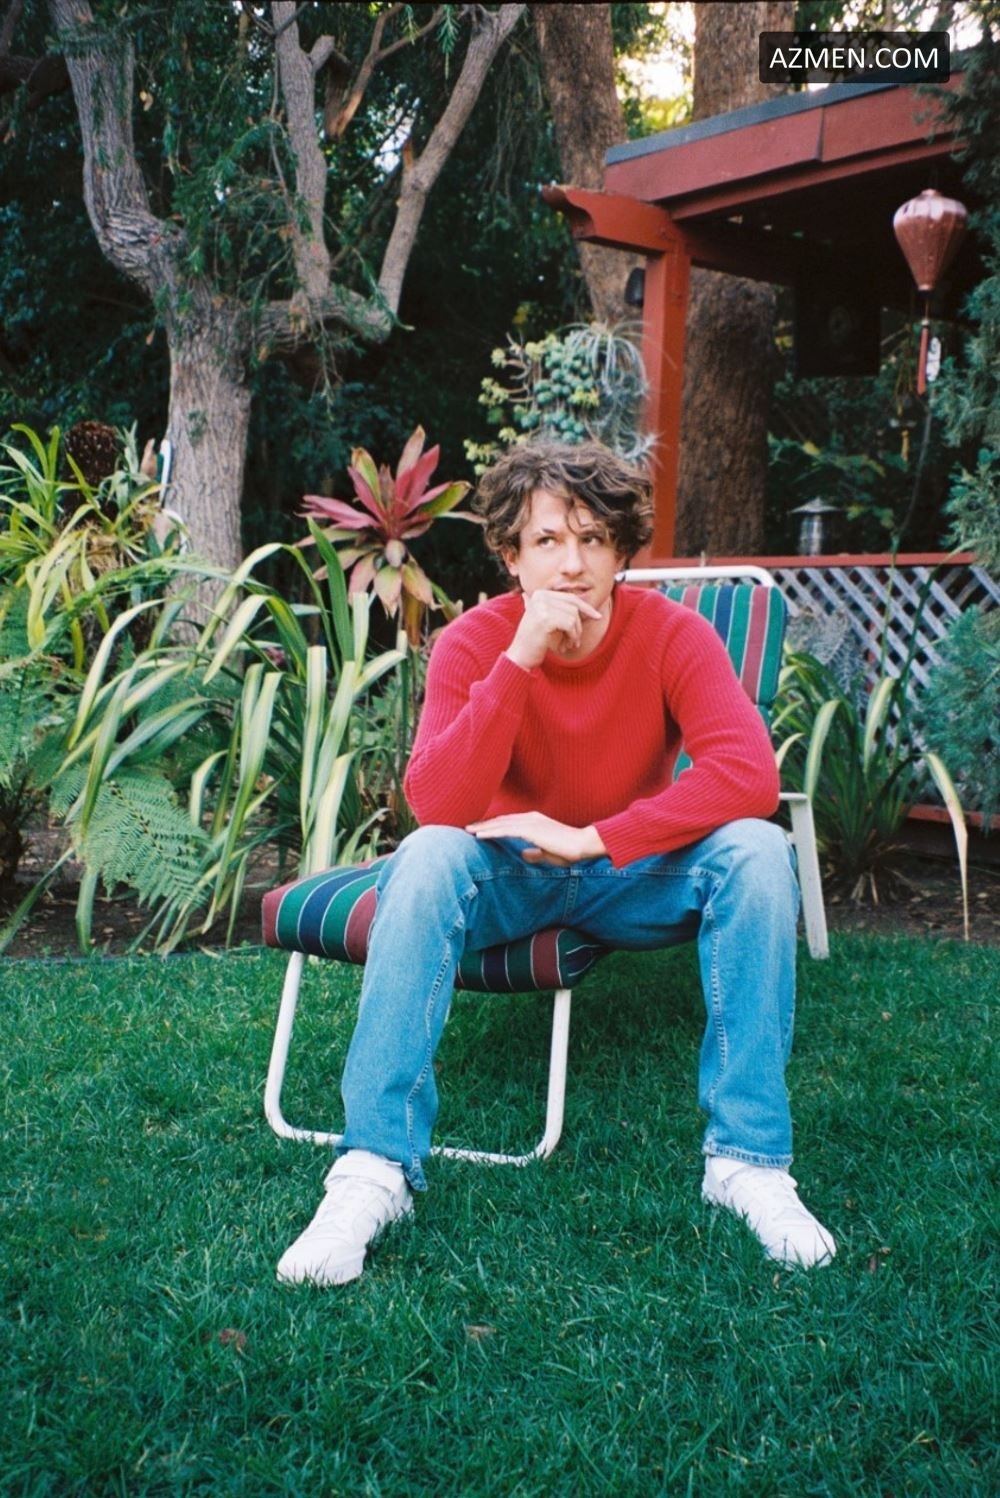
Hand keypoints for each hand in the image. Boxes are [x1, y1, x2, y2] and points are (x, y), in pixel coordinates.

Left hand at [466, 812, 605, 865]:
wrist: (583, 845)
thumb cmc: (569, 850)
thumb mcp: (548, 853)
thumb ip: (536, 852)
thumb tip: (524, 854)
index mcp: (534, 821)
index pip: (508, 822)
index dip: (492, 826)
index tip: (479, 830)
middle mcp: (530, 818)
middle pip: (501, 820)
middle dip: (483, 824)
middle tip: (466, 828)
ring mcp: (530, 822)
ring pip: (500, 824)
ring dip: (483, 828)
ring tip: (467, 831)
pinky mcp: (531, 830)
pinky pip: (506, 830)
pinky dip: (491, 832)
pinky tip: (479, 836)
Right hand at [505, 589, 602, 670]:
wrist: (520, 656)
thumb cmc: (535, 640)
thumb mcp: (548, 620)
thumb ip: (561, 610)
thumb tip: (588, 609)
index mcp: (540, 594)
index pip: (570, 597)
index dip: (586, 607)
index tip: (597, 616)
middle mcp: (540, 596)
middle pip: (574, 606)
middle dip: (578, 625)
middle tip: (575, 640)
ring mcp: (542, 606)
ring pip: (573, 616)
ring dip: (575, 634)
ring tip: (567, 644)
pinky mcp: (545, 618)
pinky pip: (570, 625)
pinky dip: (571, 637)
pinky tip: (563, 646)